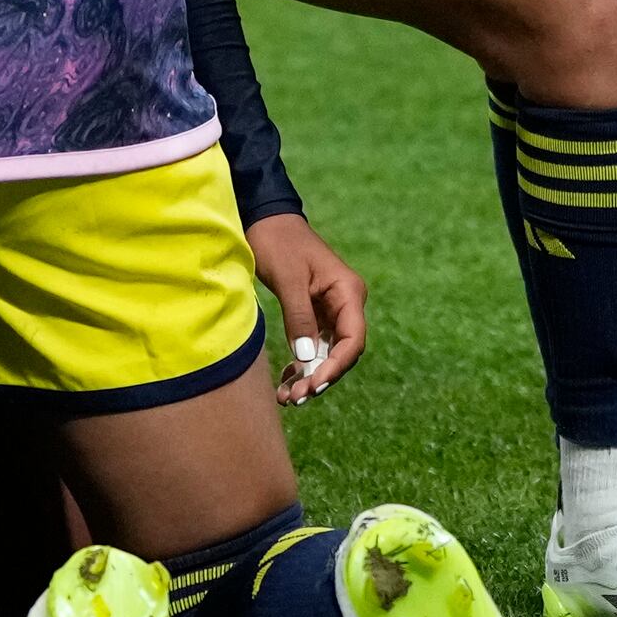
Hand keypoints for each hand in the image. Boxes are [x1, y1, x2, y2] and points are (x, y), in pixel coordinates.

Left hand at [247, 214, 367, 402]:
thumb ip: (300, 317)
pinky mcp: (314, 313)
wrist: (263, 219)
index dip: (336, 366)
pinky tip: (286, 381)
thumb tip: (307, 358)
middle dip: (320, 377)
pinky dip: (301, 364)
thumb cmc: (278, 242)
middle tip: (295, 397)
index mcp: (348, 291)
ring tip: (287, 397)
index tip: (313, 384)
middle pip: (342, 352)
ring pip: (326, 353)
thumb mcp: (288, 279)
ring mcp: (331, 309)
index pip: (353, 339)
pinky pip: (313, 346)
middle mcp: (345, 303)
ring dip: (309, 376)